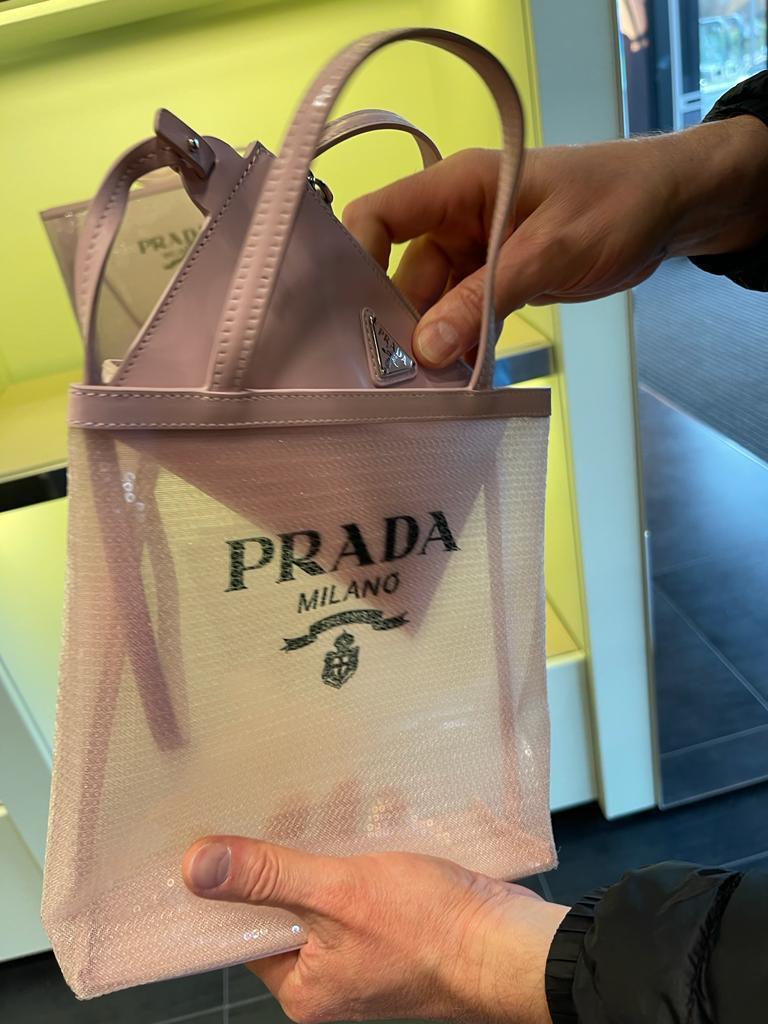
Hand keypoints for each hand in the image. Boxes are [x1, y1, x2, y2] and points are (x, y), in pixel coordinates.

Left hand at [183, 836, 567, 1023]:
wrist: (512, 946)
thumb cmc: (430, 931)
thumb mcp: (337, 895)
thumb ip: (267, 877)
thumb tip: (196, 868)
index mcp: (305, 985)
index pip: (246, 929)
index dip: (238, 879)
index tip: (227, 831)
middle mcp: (332, 975)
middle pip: (291, 901)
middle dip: (293, 845)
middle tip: (288, 798)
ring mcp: (368, 952)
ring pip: (332, 886)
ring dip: (334, 838)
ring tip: (339, 793)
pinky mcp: (400, 928)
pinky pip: (368, 883)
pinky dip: (368, 847)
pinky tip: (378, 808)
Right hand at [343, 115, 767, 366]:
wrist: (668, 209)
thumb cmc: (614, 206)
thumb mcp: (549, 251)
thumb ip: (484, 299)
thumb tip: (423, 350)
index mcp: (456, 188)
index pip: (377, 217)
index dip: (353, 263)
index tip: (349, 324)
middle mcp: (452, 221)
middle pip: (398, 275)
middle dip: (395, 326)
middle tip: (393, 383)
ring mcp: (471, 254)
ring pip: (428, 305)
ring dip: (429, 345)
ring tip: (426, 392)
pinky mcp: (491, 281)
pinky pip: (459, 317)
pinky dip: (458, 346)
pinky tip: (457, 381)